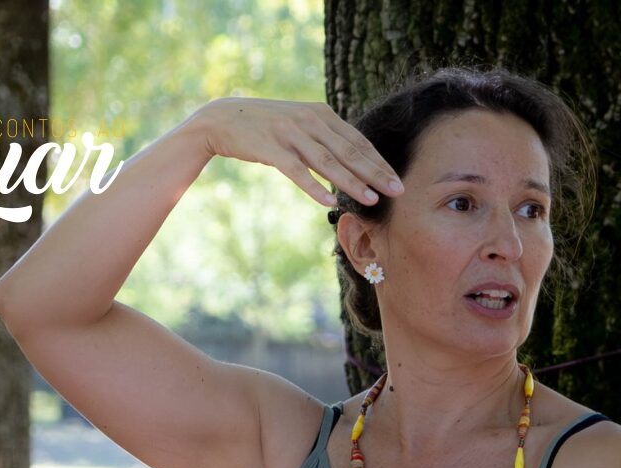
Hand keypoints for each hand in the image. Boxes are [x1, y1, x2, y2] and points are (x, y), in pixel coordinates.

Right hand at [193, 97, 403, 207]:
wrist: (222, 119)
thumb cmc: (266, 126)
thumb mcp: (300, 123)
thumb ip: (325, 136)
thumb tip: (354, 158)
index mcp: (321, 113)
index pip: (358, 141)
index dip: (379, 162)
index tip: (397, 180)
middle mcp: (309, 120)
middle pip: (349, 151)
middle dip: (375, 173)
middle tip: (397, 191)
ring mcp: (290, 133)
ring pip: (328, 162)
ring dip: (352, 182)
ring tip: (371, 199)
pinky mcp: (271, 149)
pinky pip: (297, 171)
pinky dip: (314, 187)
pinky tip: (330, 202)